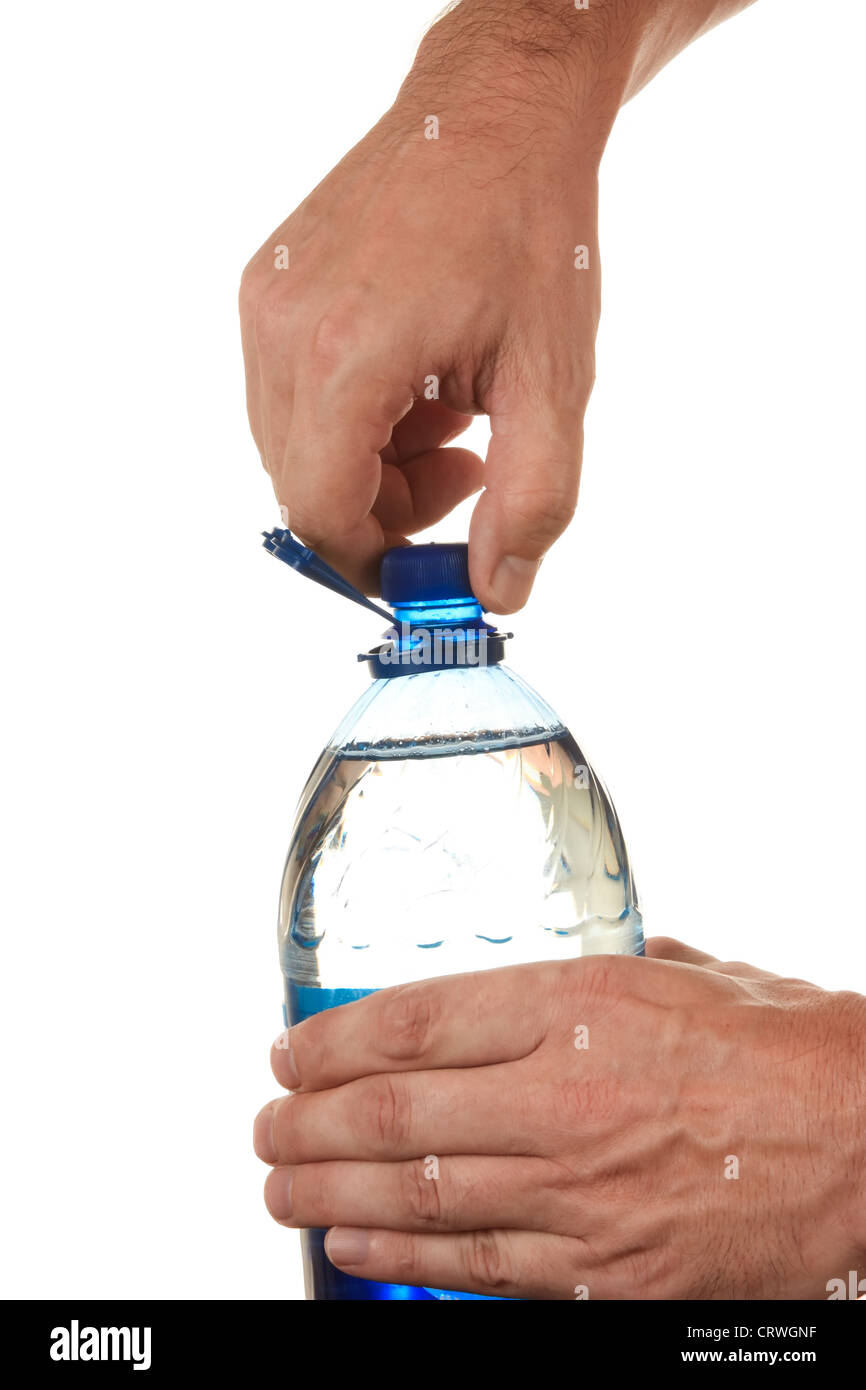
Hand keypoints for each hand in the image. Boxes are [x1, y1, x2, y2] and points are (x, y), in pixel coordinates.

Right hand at [239, 5, 626, 611]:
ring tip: (447, 411)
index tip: (432, 563)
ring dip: (370, 463)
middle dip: (384, 508)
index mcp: (348, 355)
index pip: (321, 511)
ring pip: (294, 446)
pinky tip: (415, 378)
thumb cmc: (529, 232)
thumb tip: (495, 592)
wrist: (494, 114)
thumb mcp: (553, 380)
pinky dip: (351, 417)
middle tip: (466, 470)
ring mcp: (266, 305)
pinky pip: (290, 396)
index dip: (375, 559)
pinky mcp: (266, 288)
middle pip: (304, 486)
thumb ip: (530, 502)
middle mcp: (285, 330)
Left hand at [254, 938, 865, 1298]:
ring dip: (328, 1195)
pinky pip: (478, 1268)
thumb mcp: (686, 970)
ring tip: (278, 1188)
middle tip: (264, 1127)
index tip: (289, 1053)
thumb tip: (545, 978)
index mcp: (579, 1001)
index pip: (413, 1020)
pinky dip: (401, 1262)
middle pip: (393, 1111)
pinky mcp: (608, 1269)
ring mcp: (580, 1189)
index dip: (332, 1042)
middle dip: (306, 1124)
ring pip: (416, 1196)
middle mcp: (563, 1093)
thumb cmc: (782, 1042)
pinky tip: (352, 1253)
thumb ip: (602, 969)